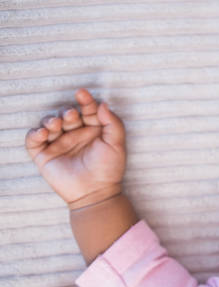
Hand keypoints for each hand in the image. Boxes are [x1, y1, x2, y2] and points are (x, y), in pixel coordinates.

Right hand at [25, 88, 126, 209]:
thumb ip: (113, 123)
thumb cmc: (109, 169)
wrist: (96, 192)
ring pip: (49, 124)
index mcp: (92, 129)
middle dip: (66, 111)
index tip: (82, 93)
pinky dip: (34, 134)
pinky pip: (33, 141)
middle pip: (66, 114)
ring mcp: (58, 144)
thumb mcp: (117, 144)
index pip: (87, 109)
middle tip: (71, 115)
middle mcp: (75, 134)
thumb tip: (103, 104)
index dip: (85, 100)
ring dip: (50, 119)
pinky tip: (42, 133)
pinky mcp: (44, 155)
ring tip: (56, 124)